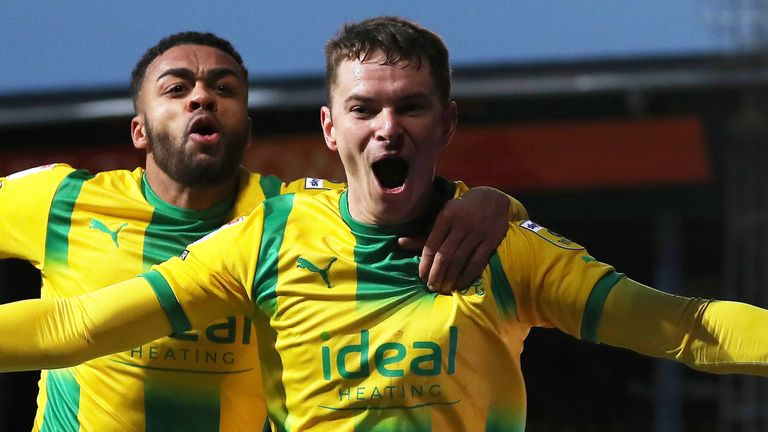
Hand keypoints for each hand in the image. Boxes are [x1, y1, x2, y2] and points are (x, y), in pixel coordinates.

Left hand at [399, 186, 524, 293]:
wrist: (492, 199)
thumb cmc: (462, 210)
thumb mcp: (443, 216)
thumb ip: (424, 233)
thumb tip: (400, 243)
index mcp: (445, 218)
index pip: (431, 245)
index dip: (425, 264)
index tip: (421, 277)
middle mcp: (460, 225)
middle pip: (444, 255)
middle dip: (436, 274)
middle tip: (431, 286)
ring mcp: (476, 233)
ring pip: (459, 260)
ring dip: (450, 278)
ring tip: (444, 289)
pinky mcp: (490, 241)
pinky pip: (477, 262)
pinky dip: (467, 276)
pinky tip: (460, 284)